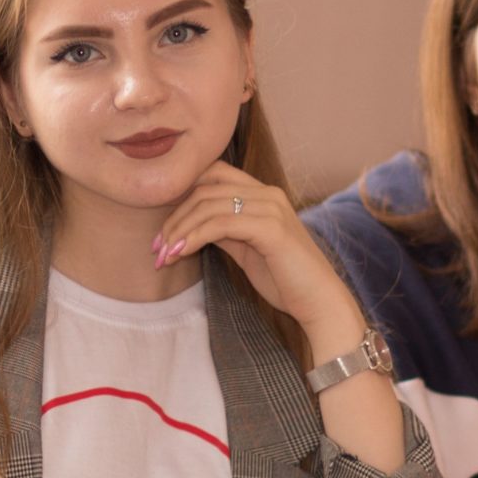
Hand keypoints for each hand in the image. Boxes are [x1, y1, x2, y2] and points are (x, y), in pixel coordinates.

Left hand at [153, 161, 363, 347]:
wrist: (320, 303)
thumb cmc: (286, 280)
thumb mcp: (246, 249)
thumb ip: (224, 231)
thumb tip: (192, 226)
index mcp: (263, 194)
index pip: (213, 175)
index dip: (183, 196)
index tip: (164, 231)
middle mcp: (268, 194)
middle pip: (205, 189)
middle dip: (174, 218)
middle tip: (156, 248)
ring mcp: (271, 208)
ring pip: (208, 205)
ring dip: (179, 231)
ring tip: (163, 255)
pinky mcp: (271, 228)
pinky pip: (221, 224)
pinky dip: (194, 237)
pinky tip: (180, 253)